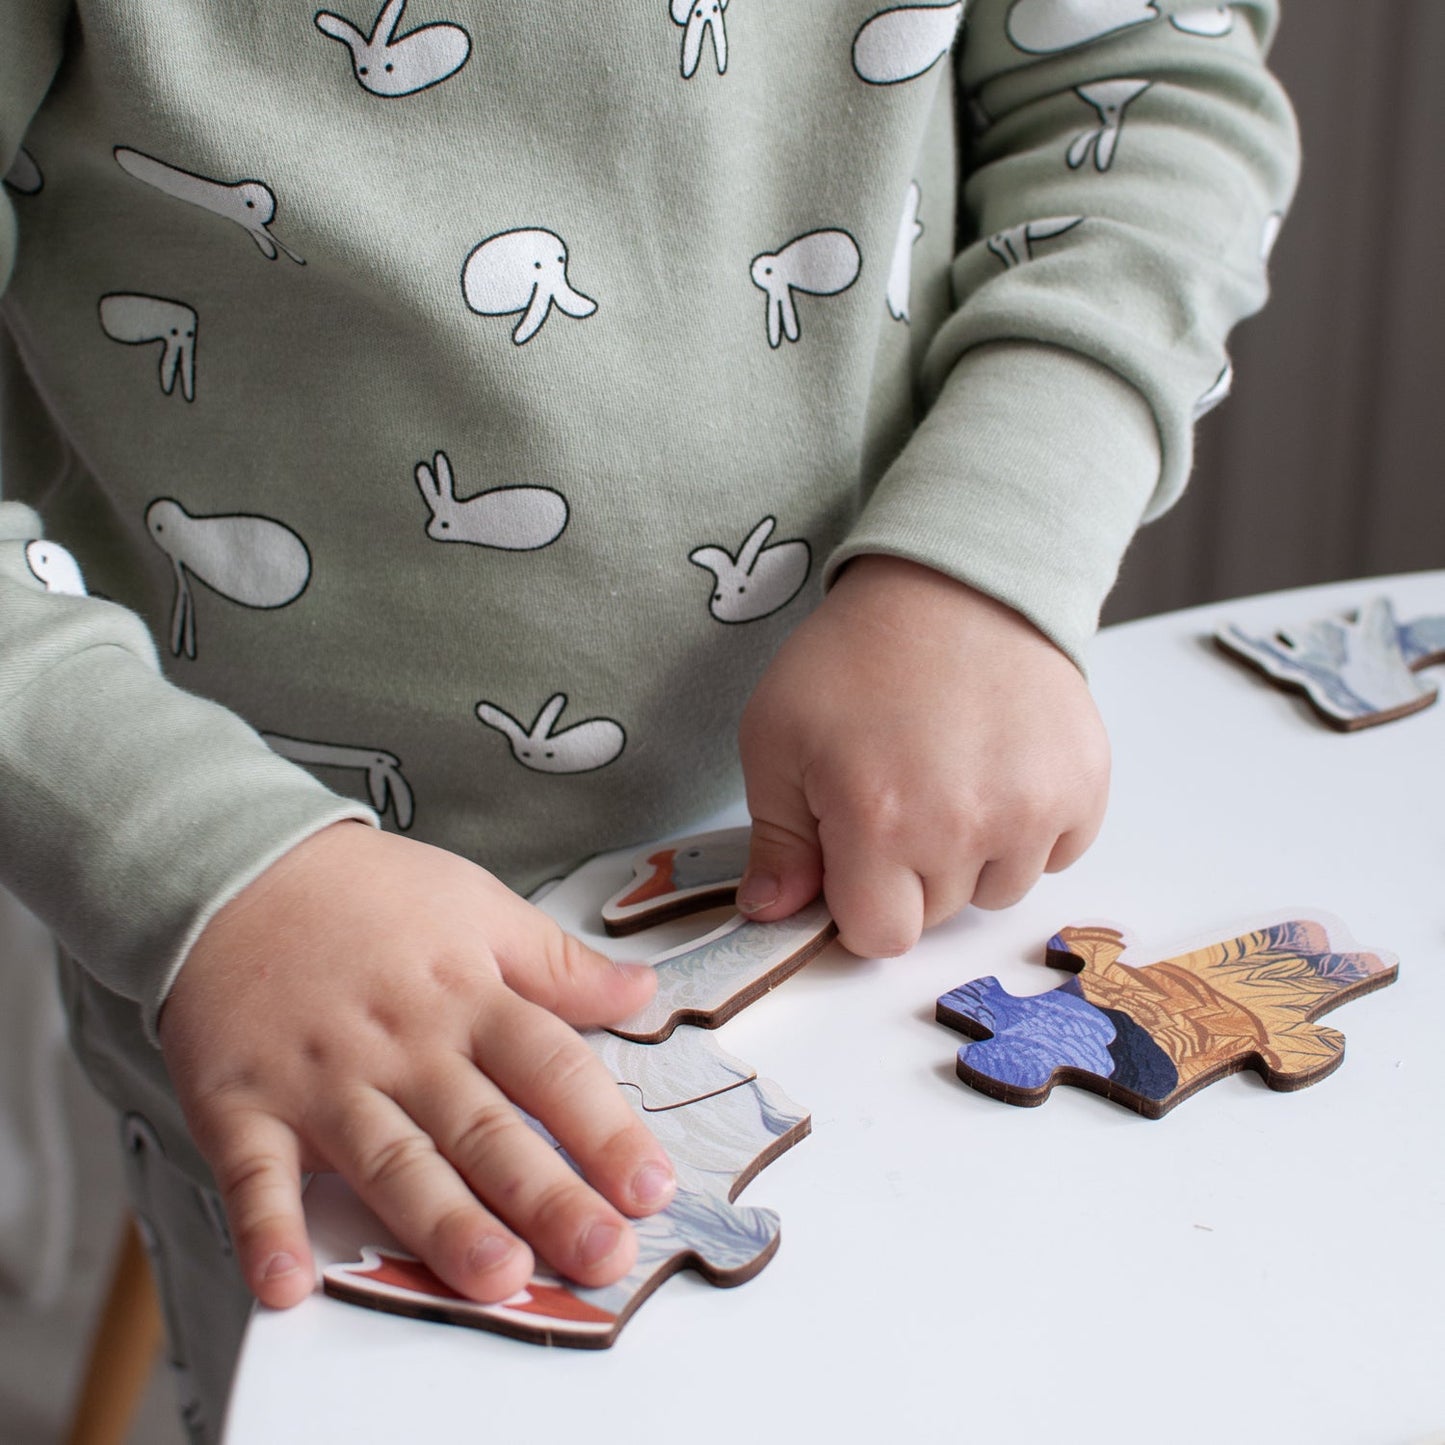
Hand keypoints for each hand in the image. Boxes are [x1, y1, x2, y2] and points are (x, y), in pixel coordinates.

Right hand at [158, 822, 675, 1308]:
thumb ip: (559, 964)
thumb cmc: (369, 892)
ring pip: (393, 1162)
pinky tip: (289, 1287)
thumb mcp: (479, 904)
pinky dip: (267, 1231)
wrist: (236, 869)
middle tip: (602, 1257)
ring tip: (495, 1279)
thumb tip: (644, 989)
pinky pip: (254, 1177)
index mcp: (468, 996)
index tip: (651, 1186)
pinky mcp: (241, 1106)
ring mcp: (321, 1081)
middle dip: (547, 1196)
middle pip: (485, 1129)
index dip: (605, 1128)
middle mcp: (404, 1047)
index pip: (550, 1067)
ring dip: (443, 1223)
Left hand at [736, 556, 1109, 955]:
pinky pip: (1057, 852)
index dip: (858, 902)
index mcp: (879, 821)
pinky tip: (996, 768)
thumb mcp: (776, 736)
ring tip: (949, 776)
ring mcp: (1034, 807)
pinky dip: (1029, 827)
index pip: (879, 936)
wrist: (953, 581)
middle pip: (936, 914)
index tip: (853, 857)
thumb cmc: (854, 656)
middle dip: (908, 874)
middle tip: (898, 794)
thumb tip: (771, 914)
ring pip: (999, 889)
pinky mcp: (1085, 783)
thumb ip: (776, 841)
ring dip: (972, 855)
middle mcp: (964, 827)